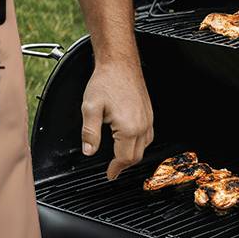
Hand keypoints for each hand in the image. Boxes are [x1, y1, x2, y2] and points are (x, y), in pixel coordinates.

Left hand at [80, 60, 153, 180]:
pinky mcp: (149, 112)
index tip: (109, 175)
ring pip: (144, 146)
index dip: (115, 169)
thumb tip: (89, 151)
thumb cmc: (106, 81)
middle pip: (135, 156)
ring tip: (120, 158)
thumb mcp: (90, 107)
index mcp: (129, 127)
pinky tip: (130, 140)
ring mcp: (148, 118)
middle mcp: (142, 125)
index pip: (124, 158)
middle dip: (123, 165)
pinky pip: (148, 135)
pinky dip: (139, 143)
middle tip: (113, 169)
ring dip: (132, 155)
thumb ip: (89, 132)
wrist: (119, 62)